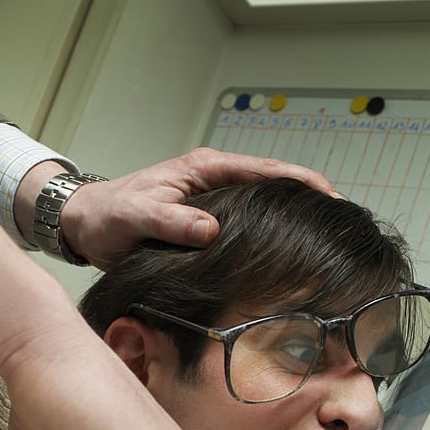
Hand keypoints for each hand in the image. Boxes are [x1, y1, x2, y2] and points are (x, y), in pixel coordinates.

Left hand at [58, 148, 337, 268]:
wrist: (85, 224)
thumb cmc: (108, 214)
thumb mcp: (136, 216)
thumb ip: (170, 221)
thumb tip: (211, 230)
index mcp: (207, 168)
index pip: (268, 169)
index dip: (304, 183)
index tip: (335, 199)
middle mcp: (215, 182)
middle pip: (276, 187)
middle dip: (311, 203)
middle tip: (344, 228)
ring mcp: (214, 204)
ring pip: (265, 210)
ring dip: (293, 224)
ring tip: (327, 245)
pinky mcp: (206, 226)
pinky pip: (247, 230)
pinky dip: (270, 240)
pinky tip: (284, 261)